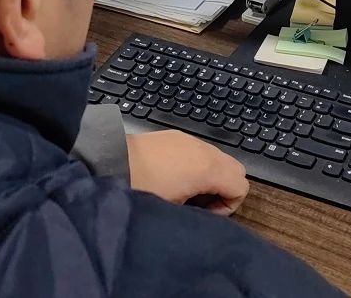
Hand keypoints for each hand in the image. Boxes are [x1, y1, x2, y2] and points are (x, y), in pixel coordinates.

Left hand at [126, 130, 249, 214]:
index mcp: (208, 168)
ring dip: (209, 176)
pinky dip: (196, 165)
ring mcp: (189, 139)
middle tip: (199, 204)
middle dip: (223, 189)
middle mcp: (204, 149)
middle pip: (234, 169)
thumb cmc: (143, 190)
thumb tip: (204, 211)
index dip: (228, 206)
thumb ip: (200, 209)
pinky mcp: (174, 136)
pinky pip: (198, 151)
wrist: (110, 162)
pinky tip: (172, 178)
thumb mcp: (175, 208)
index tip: (204, 214)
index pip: (241, 186)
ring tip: (183, 192)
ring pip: (217, 158)